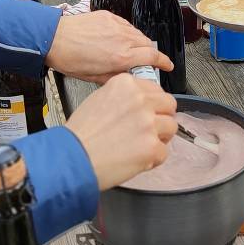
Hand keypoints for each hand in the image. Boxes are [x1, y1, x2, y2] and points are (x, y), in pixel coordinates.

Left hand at [46, 11, 173, 84]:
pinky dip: (127, 33)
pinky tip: (117, 39)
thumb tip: (127, 78)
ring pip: (138, 34)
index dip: (164, 62)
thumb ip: (115, 77)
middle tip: (142, 62)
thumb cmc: (69, 59)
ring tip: (128, 51)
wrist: (53, 38)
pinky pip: (126, 25)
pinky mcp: (108, 16)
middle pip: (149, 44)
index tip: (167, 66)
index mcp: (121, 57)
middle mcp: (123, 39)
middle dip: (150, 54)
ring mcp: (116, 25)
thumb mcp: (93, 78)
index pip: (153, 57)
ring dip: (139, 43)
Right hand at [65, 74, 177, 189]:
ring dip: (159, 138)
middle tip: (149, 130)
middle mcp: (139, 100)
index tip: (148, 112)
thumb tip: (141, 103)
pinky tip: (135, 159)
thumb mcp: (98, 99)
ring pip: (171, 127)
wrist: (72, 158)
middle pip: (169, 105)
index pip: (156, 89)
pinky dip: (152, 159)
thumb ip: (124, 97)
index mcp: (126, 85)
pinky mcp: (152, 146)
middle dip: (162, 118)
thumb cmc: (80, 135)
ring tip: (140, 146)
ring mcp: (148, 123)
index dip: (153, 104)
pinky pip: (164, 152)